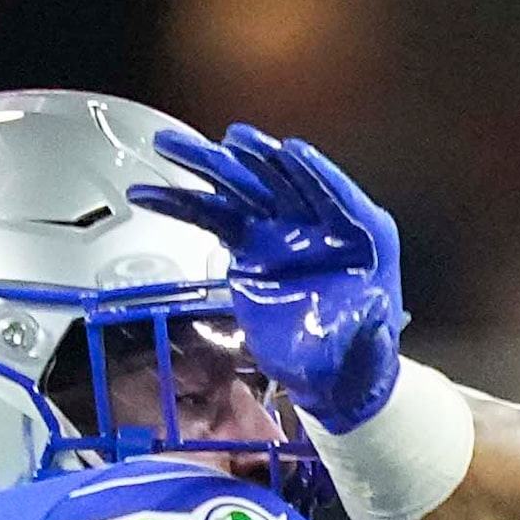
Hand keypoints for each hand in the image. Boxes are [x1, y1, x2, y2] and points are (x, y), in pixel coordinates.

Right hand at [128, 124, 407, 431]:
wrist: (333, 377)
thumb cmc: (359, 358)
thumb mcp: (369, 349)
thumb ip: (369, 328)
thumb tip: (371, 309)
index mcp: (362, 235)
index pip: (336, 195)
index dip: (313, 173)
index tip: (288, 151)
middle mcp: (318, 222)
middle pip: (282, 181)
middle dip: (254, 159)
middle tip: (229, 142)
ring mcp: (280, 230)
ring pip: (240, 189)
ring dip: (205, 166)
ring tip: (169, 145)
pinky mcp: (249, 245)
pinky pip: (213, 218)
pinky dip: (181, 204)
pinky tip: (148, 193)